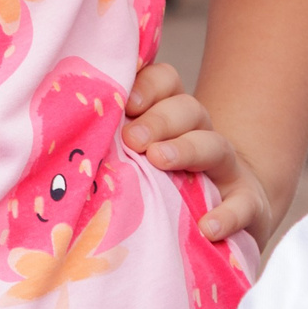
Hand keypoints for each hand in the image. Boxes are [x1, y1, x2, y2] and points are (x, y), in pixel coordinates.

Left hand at [121, 62, 274, 246]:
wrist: (228, 219)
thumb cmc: (166, 188)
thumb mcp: (138, 161)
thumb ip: (110, 145)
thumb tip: (58, 136)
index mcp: (172, 119)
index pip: (166, 81)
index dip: (147, 84)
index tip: (123, 101)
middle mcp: (201, 135)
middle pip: (187, 108)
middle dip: (159, 119)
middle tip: (132, 138)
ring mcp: (227, 170)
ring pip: (214, 145)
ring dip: (186, 149)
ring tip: (159, 161)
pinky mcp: (249, 205)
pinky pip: (243, 204)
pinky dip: (227, 215)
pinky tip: (208, 227)